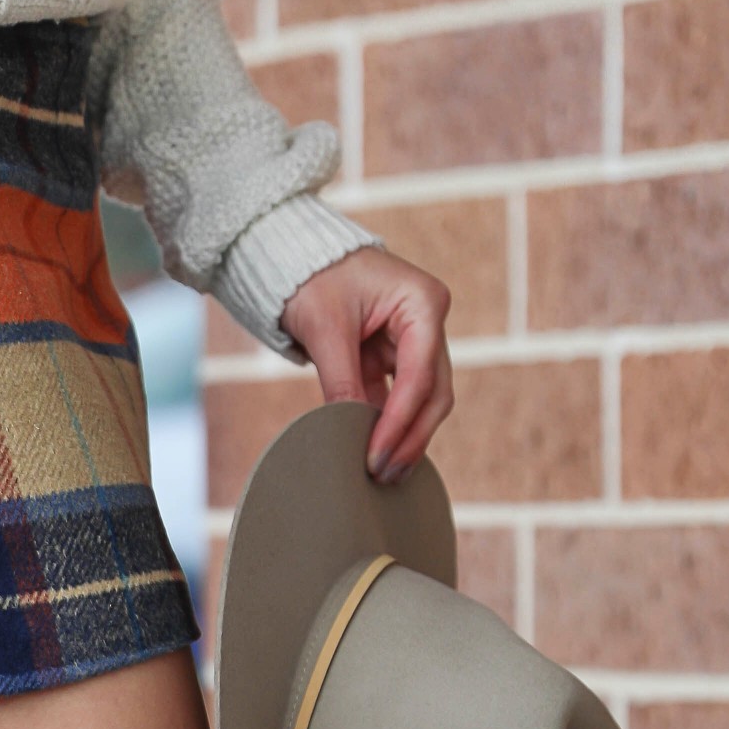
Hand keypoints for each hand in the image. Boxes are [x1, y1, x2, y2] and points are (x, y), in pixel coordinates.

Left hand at [282, 246, 453, 484]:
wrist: (294, 255)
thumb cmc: (312, 275)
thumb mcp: (325, 328)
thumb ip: (341, 380)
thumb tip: (349, 433)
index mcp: (422, 302)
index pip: (420, 375)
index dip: (400, 422)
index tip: (377, 456)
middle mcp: (427, 321)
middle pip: (434, 392)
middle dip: (411, 437)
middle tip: (384, 474)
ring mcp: (414, 340)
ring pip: (422, 400)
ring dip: (403, 436)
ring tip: (383, 473)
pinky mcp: (393, 355)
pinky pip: (398, 397)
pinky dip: (388, 424)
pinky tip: (377, 453)